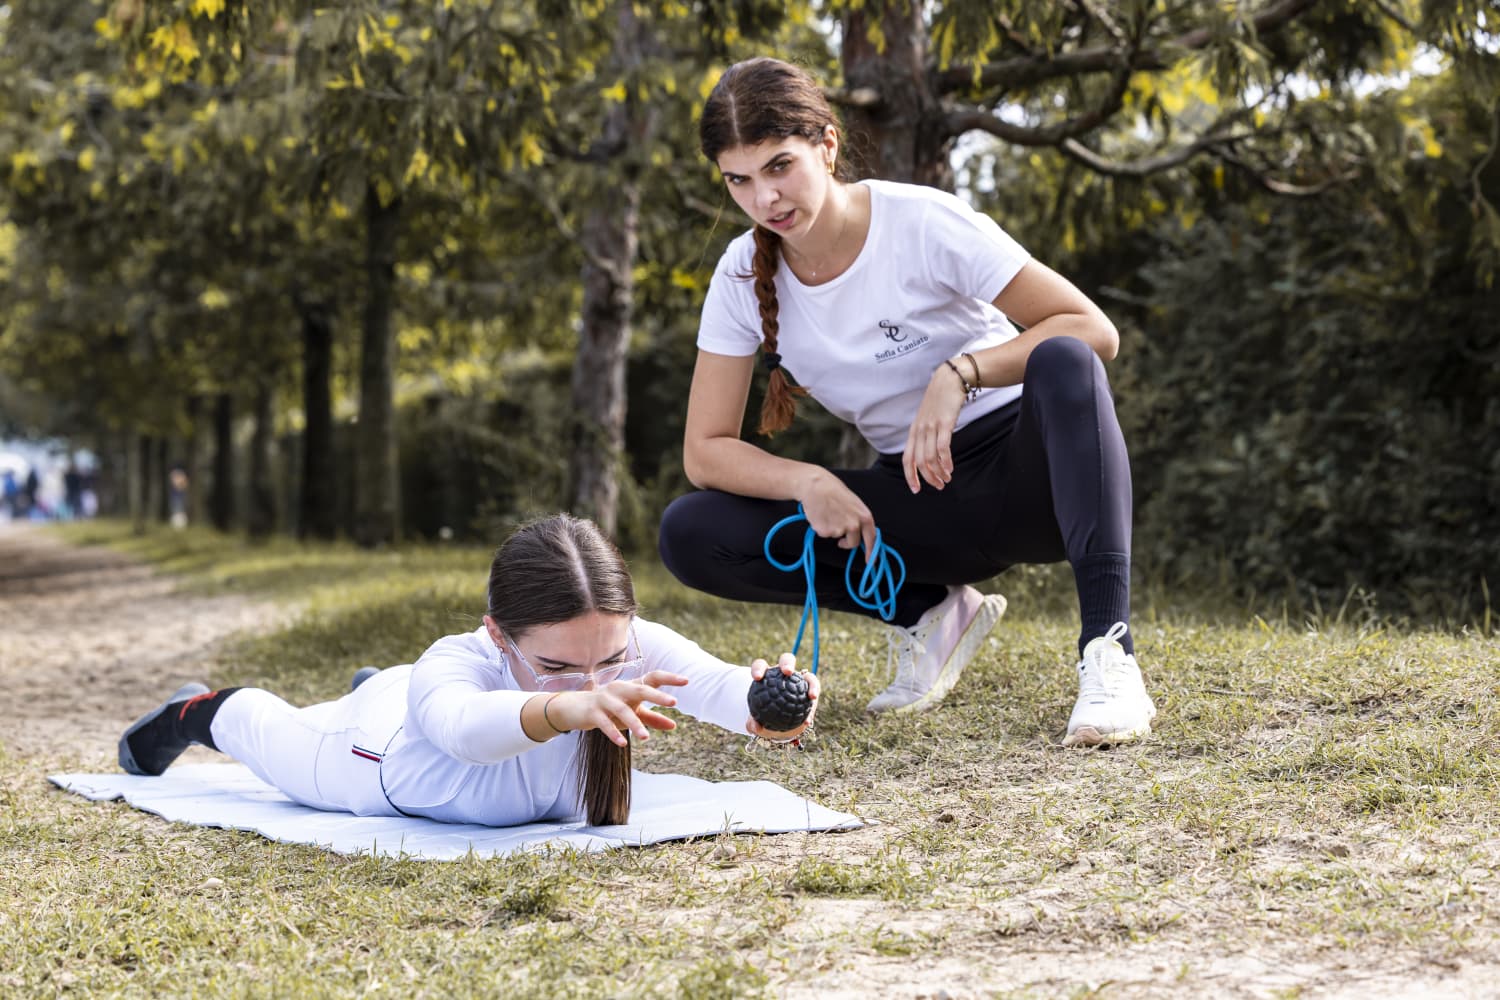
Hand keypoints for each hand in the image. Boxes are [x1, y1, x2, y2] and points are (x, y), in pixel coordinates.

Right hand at [548, 671, 688, 746]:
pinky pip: (604, 723)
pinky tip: (622, 743)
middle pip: (640, 689)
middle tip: (673, 702)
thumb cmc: (608, 709)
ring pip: (622, 710)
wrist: (574, 708)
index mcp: (631, 687)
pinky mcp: (592, 712)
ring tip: (646, 738)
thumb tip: (674, 725)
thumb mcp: (631, 712)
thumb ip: (652, 718)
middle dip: (657, 695)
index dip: (669, 678)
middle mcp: (619, 689)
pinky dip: (613, 732)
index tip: (686, 681)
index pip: (652, 678)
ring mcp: (604, 699)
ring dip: (635, 724)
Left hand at [745, 653, 819, 740]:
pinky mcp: (811, 689)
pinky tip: (808, 719)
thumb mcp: (756, 724)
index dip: (758, 668)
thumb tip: (755, 726)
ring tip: (811, 696)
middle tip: (788, 672)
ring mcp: (800, 680)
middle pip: (786, 660)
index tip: (757, 678)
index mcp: (767, 676)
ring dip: (811, 683)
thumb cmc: (764, 720)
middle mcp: (784, 673)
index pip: (761, 666)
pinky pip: (815, 693)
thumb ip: (753, 725)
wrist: (779, 724)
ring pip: (808, 675)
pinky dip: (813, 705)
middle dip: (787, 663)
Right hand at [799, 469, 875, 554]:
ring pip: (836, 536)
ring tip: (827, 513)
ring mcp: (839, 530)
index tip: (871, 562)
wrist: (816, 486)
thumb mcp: (854, 503)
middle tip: (840, 538)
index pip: (872, 538)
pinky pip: (824, 534)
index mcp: (865, 516)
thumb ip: (858, 518)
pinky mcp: (825, 532)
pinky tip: (820, 515)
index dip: (871, 552)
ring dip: (831, 529)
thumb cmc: (834, 491)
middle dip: (846, 542)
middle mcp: (854, 525)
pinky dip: (821, 527)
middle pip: (853, 543)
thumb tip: (859, 533)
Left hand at [902, 364, 965, 492]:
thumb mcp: (929, 418)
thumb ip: (927, 434)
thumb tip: (930, 453)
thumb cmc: (941, 400)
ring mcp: (931, 426)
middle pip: (919, 462)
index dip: (910, 476)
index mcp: (914, 431)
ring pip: (930, 457)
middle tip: (938, 486)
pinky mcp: (944, 423)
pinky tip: (950, 468)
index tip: (916, 489)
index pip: (907, 458)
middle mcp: (920, 430)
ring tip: (947, 479)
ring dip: (938, 472)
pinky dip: (946, 461)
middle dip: (928, 478)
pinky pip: (943, 447)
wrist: (951, 378)